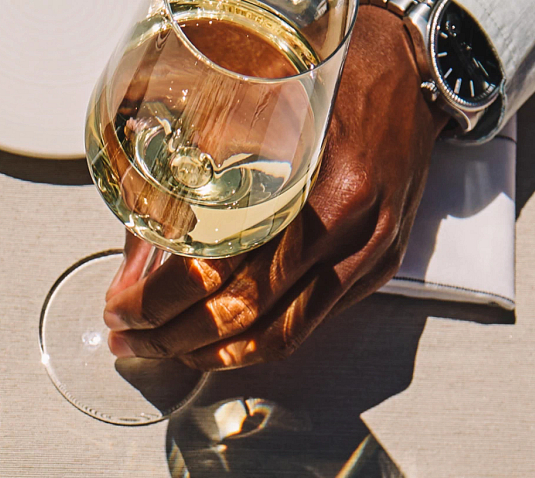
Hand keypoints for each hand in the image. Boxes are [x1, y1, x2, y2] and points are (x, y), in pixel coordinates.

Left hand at [104, 8, 448, 369]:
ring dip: (214, 354)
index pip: (218, 269)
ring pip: (280, 334)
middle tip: (132, 338)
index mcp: (313, 182)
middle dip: (174, 335)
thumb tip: (139, 247)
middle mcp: (348, 225)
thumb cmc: (336, 72)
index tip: (121, 308)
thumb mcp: (256, 101)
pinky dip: (259, 343)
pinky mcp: (378, 266)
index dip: (159, 300)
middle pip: (245, 312)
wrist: (412, 67)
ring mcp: (368, 252)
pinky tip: (222, 343)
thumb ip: (197, 170)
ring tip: (166, 349)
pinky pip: (311, 325)